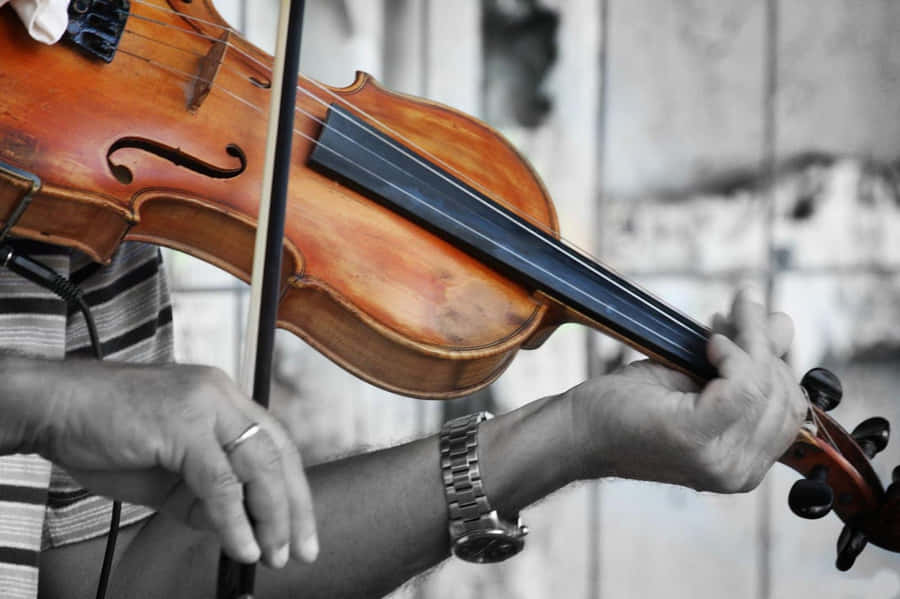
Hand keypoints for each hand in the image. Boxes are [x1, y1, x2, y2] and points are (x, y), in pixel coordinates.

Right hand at [18, 361, 317, 568]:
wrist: (55, 408)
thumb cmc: (106, 433)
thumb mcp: (167, 470)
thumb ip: (203, 494)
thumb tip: (237, 528)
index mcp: (224, 401)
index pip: (275, 446)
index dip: (293, 490)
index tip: (300, 530)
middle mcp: (223, 396)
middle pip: (278, 454)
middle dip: (295, 507)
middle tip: (301, 550)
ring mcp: (206, 406)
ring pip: (257, 466)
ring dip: (272, 517)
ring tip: (273, 555)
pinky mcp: (184, 424)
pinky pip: (220, 482)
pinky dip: (234, 519)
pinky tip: (241, 546)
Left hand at [566, 288, 806, 492]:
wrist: (579, 429)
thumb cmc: (631, 406)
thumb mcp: (697, 378)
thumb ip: (743, 359)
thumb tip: (783, 323)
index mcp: (744, 464)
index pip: (790, 407)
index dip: (776, 361)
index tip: (748, 321)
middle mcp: (739, 472)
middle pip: (783, 395)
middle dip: (762, 346)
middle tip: (735, 314)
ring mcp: (720, 461)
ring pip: (763, 386)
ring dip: (748, 341)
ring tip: (721, 322)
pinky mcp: (696, 438)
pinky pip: (741, 386)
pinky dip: (732, 353)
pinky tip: (710, 342)